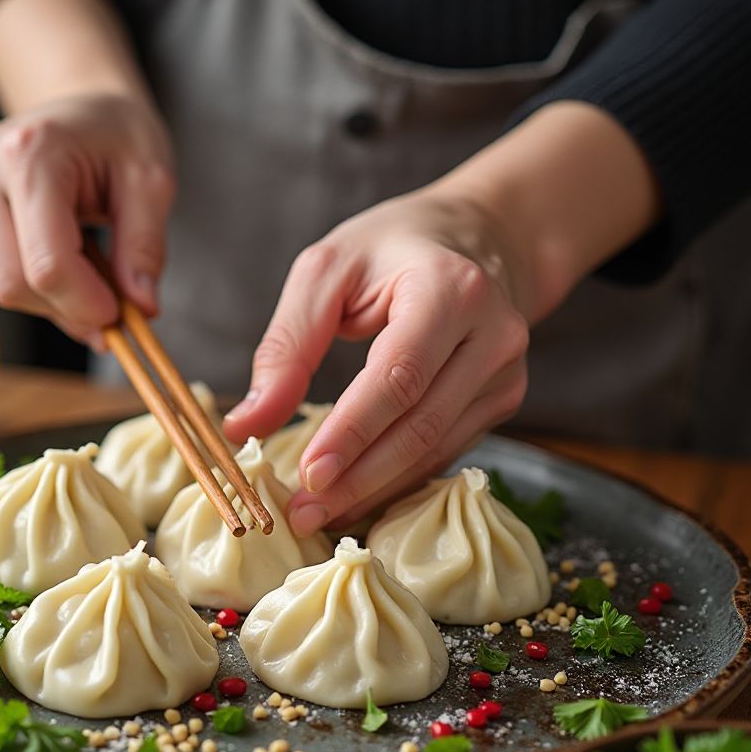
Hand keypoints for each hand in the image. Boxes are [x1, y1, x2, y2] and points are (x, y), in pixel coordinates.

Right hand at [0, 92, 174, 346]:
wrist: (84, 109)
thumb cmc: (117, 137)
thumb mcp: (152, 180)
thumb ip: (146, 245)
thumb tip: (141, 307)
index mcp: (29, 153)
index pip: (47, 264)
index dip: (87, 304)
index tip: (122, 316)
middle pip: (14, 284)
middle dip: (70, 309)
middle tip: (114, 308)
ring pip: (4, 288)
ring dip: (56, 302)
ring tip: (95, 273)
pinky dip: (39, 289)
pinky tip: (68, 261)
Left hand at [222, 184, 530, 533]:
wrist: (481, 238)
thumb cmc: (393, 247)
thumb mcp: (326, 272)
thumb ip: (286, 346)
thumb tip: (246, 423)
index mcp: (450, 290)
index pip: (399, 377)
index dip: (353, 432)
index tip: (307, 475)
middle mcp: (492, 335)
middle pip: (420, 426)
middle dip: (358, 478)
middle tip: (302, 513)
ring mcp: (504, 373)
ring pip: (435, 450)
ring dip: (374, 490)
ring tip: (319, 513)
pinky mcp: (501, 399)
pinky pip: (445, 451)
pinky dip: (398, 480)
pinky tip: (357, 496)